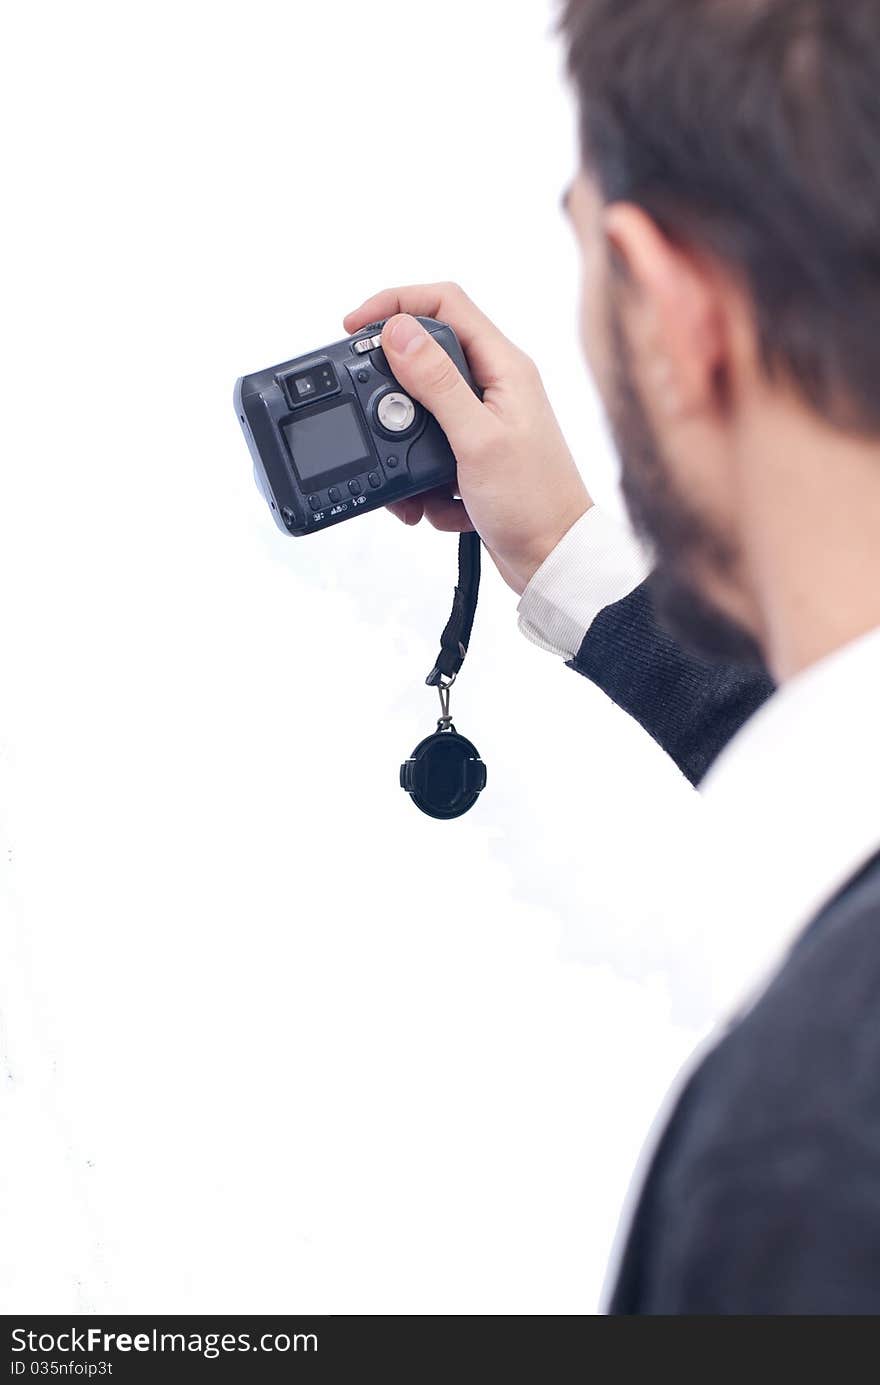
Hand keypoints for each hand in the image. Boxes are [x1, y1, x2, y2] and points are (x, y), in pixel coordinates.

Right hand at [342, 283, 591, 595]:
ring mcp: (484, 423)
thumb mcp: (477, 438)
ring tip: (412, 489)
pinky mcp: (473, 459)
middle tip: (368, 414)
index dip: (395, 303)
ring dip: (405, 452)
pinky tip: (443, 506)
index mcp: (504, 367)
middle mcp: (495, 387)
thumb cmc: (532, 502)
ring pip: (420, 416)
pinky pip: (429, 457)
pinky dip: (424, 485)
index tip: (353, 327)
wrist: (553, 562)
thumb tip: (398, 330)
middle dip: (392, 393)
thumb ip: (436, 382)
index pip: (445, 304)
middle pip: (425, 359)